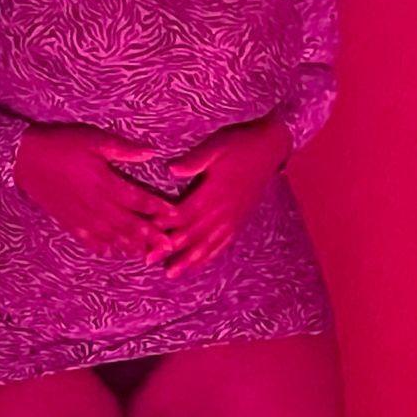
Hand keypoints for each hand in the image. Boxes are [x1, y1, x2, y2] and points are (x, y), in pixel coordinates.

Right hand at [12, 123, 176, 257]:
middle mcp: (96, 205)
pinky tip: (112, 252)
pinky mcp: (68, 221)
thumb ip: (123, 149)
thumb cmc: (62, 144)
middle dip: (151, 236)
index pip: (139, 200)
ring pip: (111, 236)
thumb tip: (151, 152)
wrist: (24, 158)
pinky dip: (102, 247)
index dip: (158, 209)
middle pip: (129, 225)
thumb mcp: (94, 139)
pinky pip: (89, 240)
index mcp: (105, 183)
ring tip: (147, 254)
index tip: (175, 216)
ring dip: (131, 246)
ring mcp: (82, 216)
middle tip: (169, 247)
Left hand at [152, 117, 291, 278]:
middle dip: (170, 248)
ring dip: (188, 259)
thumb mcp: (216, 145)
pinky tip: (199, 263)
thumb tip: (171, 170)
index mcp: (214, 192)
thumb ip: (195, 160)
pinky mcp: (239, 219)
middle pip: (193, 234)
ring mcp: (233, 218)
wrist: (270, 147)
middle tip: (148, 260)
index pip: (184, 213)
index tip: (145, 234)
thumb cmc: (239, 143)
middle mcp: (223, 210)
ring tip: (170, 273)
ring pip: (208, 244)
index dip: (164, 224)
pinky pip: (223, 243)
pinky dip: (209, 256)